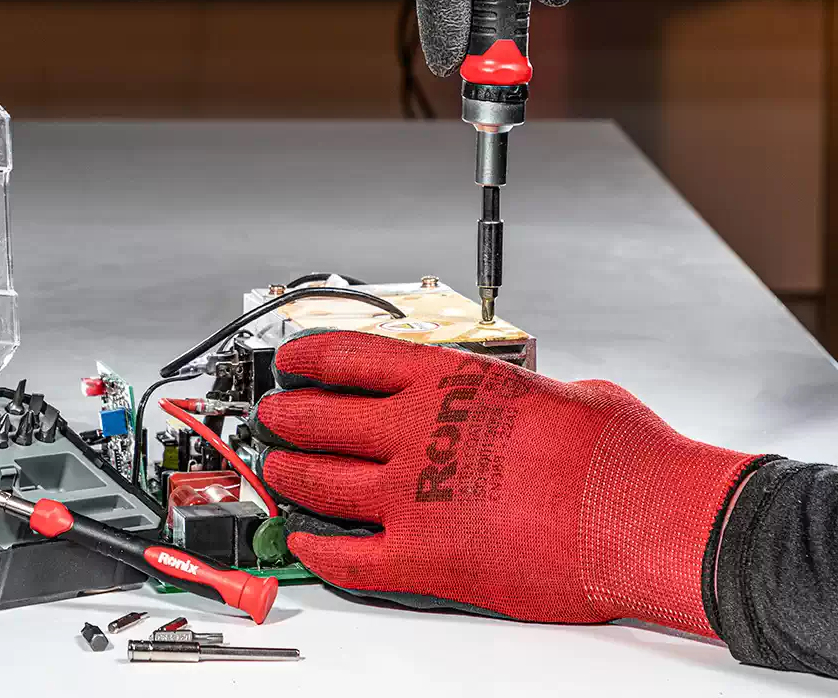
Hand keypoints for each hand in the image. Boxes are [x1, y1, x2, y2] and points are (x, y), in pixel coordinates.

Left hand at [251, 331, 759, 633]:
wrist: (641, 515)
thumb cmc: (612, 452)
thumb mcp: (558, 389)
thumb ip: (513, 394)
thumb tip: (517, 400)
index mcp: (448, 380)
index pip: (348, 356)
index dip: (307, 358)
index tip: (291, 362)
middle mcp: (418, 429)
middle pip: (320, 417)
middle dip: (286, 417)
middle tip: (273, 418)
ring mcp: (414, 494)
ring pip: (319, 482)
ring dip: (290, 476)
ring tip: (278, 472)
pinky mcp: (425, 557)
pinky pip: (348, 556)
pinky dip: (318, 549)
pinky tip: (307, 542)